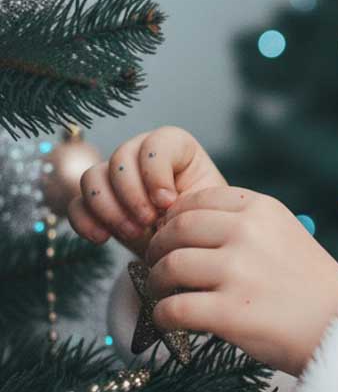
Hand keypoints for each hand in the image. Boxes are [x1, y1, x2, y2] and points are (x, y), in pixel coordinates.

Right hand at [67, 126, 227, 259]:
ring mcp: (115, 177)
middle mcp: (141, 155)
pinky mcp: (97, 203)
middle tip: (148, 222)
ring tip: (133, 233)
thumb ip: (189, 199)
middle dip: (132, 194)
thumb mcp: (206, 209)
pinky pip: (76, 204)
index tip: (168, 202)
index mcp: (176, 148)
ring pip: (92, 177)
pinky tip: (102, 238)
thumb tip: (163, 205)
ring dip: (109, 208)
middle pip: (120, 158)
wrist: (188, 249)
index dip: (156, 172)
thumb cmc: (203, 223)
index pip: (156, 143)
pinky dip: (85, 221)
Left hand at [143, 185, 337, 376]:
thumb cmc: (312, 287)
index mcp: (263, 209)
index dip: (174, 219)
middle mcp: (248, 233)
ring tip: (165, 294)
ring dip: (157, 283)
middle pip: (176, 230)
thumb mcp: (287, 235)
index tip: (172, 237)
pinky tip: (170, 321)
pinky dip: (163, 317)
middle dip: (158, 249)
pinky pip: (172, 309)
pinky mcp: (229, 312)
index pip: (197, 200)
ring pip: (169, 267)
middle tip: (157, 266)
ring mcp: (238, 272)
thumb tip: (185, 227)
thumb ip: (245, 225)